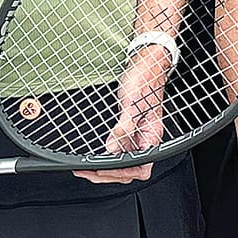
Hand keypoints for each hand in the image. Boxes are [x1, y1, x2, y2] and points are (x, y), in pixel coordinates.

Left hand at [78, 45, 166, 181]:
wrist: (148, 63)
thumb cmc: (145, 79)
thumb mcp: (131, 104)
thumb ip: (123, 129)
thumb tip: (112, 149)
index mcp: (151, 136)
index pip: (140, 168)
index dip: (119, 174)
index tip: (100, 172)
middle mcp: (146, 139)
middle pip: (130, 171)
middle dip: (107, 175)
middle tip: (86, 173)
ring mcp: (138, 135)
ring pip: (124, 163)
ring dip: (105, 168)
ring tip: (86, 168)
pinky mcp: (131, 128)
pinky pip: (120, 150)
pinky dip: (107, 156)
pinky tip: (96, 155)